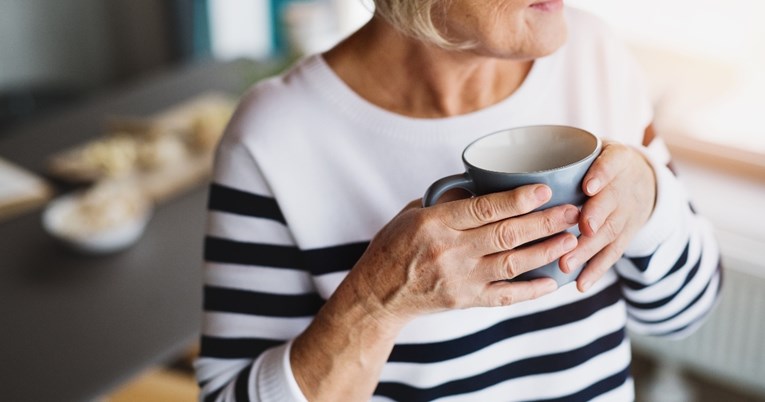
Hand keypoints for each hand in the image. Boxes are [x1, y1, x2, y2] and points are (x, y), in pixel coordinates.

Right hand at [343, 184, 580, 326]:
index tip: (544, 189)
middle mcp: (449, 251)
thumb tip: (484, 184)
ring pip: (512, 264)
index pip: (483, 209)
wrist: (378, 294)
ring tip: (570, 239)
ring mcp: (459, 279)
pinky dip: (531, 291)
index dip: (517, 199)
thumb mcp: (412, 213)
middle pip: (506, 234)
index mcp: (435, 223)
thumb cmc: (394, 246)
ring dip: (545, 251)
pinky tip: (552, 282)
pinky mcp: (465, 300)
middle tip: (572, 211)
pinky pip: (505, 296)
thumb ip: (448, 201)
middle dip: (544, 222)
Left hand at [561, 142, 656, 291]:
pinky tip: (580, 284)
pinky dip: (596, 270)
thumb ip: (562, 154)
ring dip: (588, 250)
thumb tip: (506, 164)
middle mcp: (624, 187)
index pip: (612, 163)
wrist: (642, 180)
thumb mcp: (591, 148)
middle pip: (611, 203)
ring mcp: (627, 214)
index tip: (588, 186)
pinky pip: (612, 255)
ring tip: (567, 264)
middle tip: (580, 229)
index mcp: (615, 159)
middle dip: (595, 217)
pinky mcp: (625, 236)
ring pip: (609, 232)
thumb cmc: (598, 163)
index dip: (602, 175)